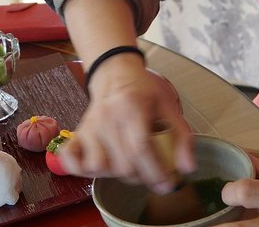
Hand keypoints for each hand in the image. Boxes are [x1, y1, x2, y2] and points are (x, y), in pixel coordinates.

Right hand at [58, 57, 193, 193]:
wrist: (115, 74)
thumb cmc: (143, 91)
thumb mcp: (169, 106)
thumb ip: (182, 137)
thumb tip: (187, 169)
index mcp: (132, 108)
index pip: (140, 149)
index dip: (155, 172)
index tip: (168, 184)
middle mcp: (107, 118)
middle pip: (122, 164)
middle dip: (142, 177)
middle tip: (152, 173)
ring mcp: (90, 126)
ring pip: (99, 167)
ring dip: (116, 175)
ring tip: (129, 167)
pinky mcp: (78, 133)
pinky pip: (71, 159)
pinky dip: (81, 170)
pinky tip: (98, 167)